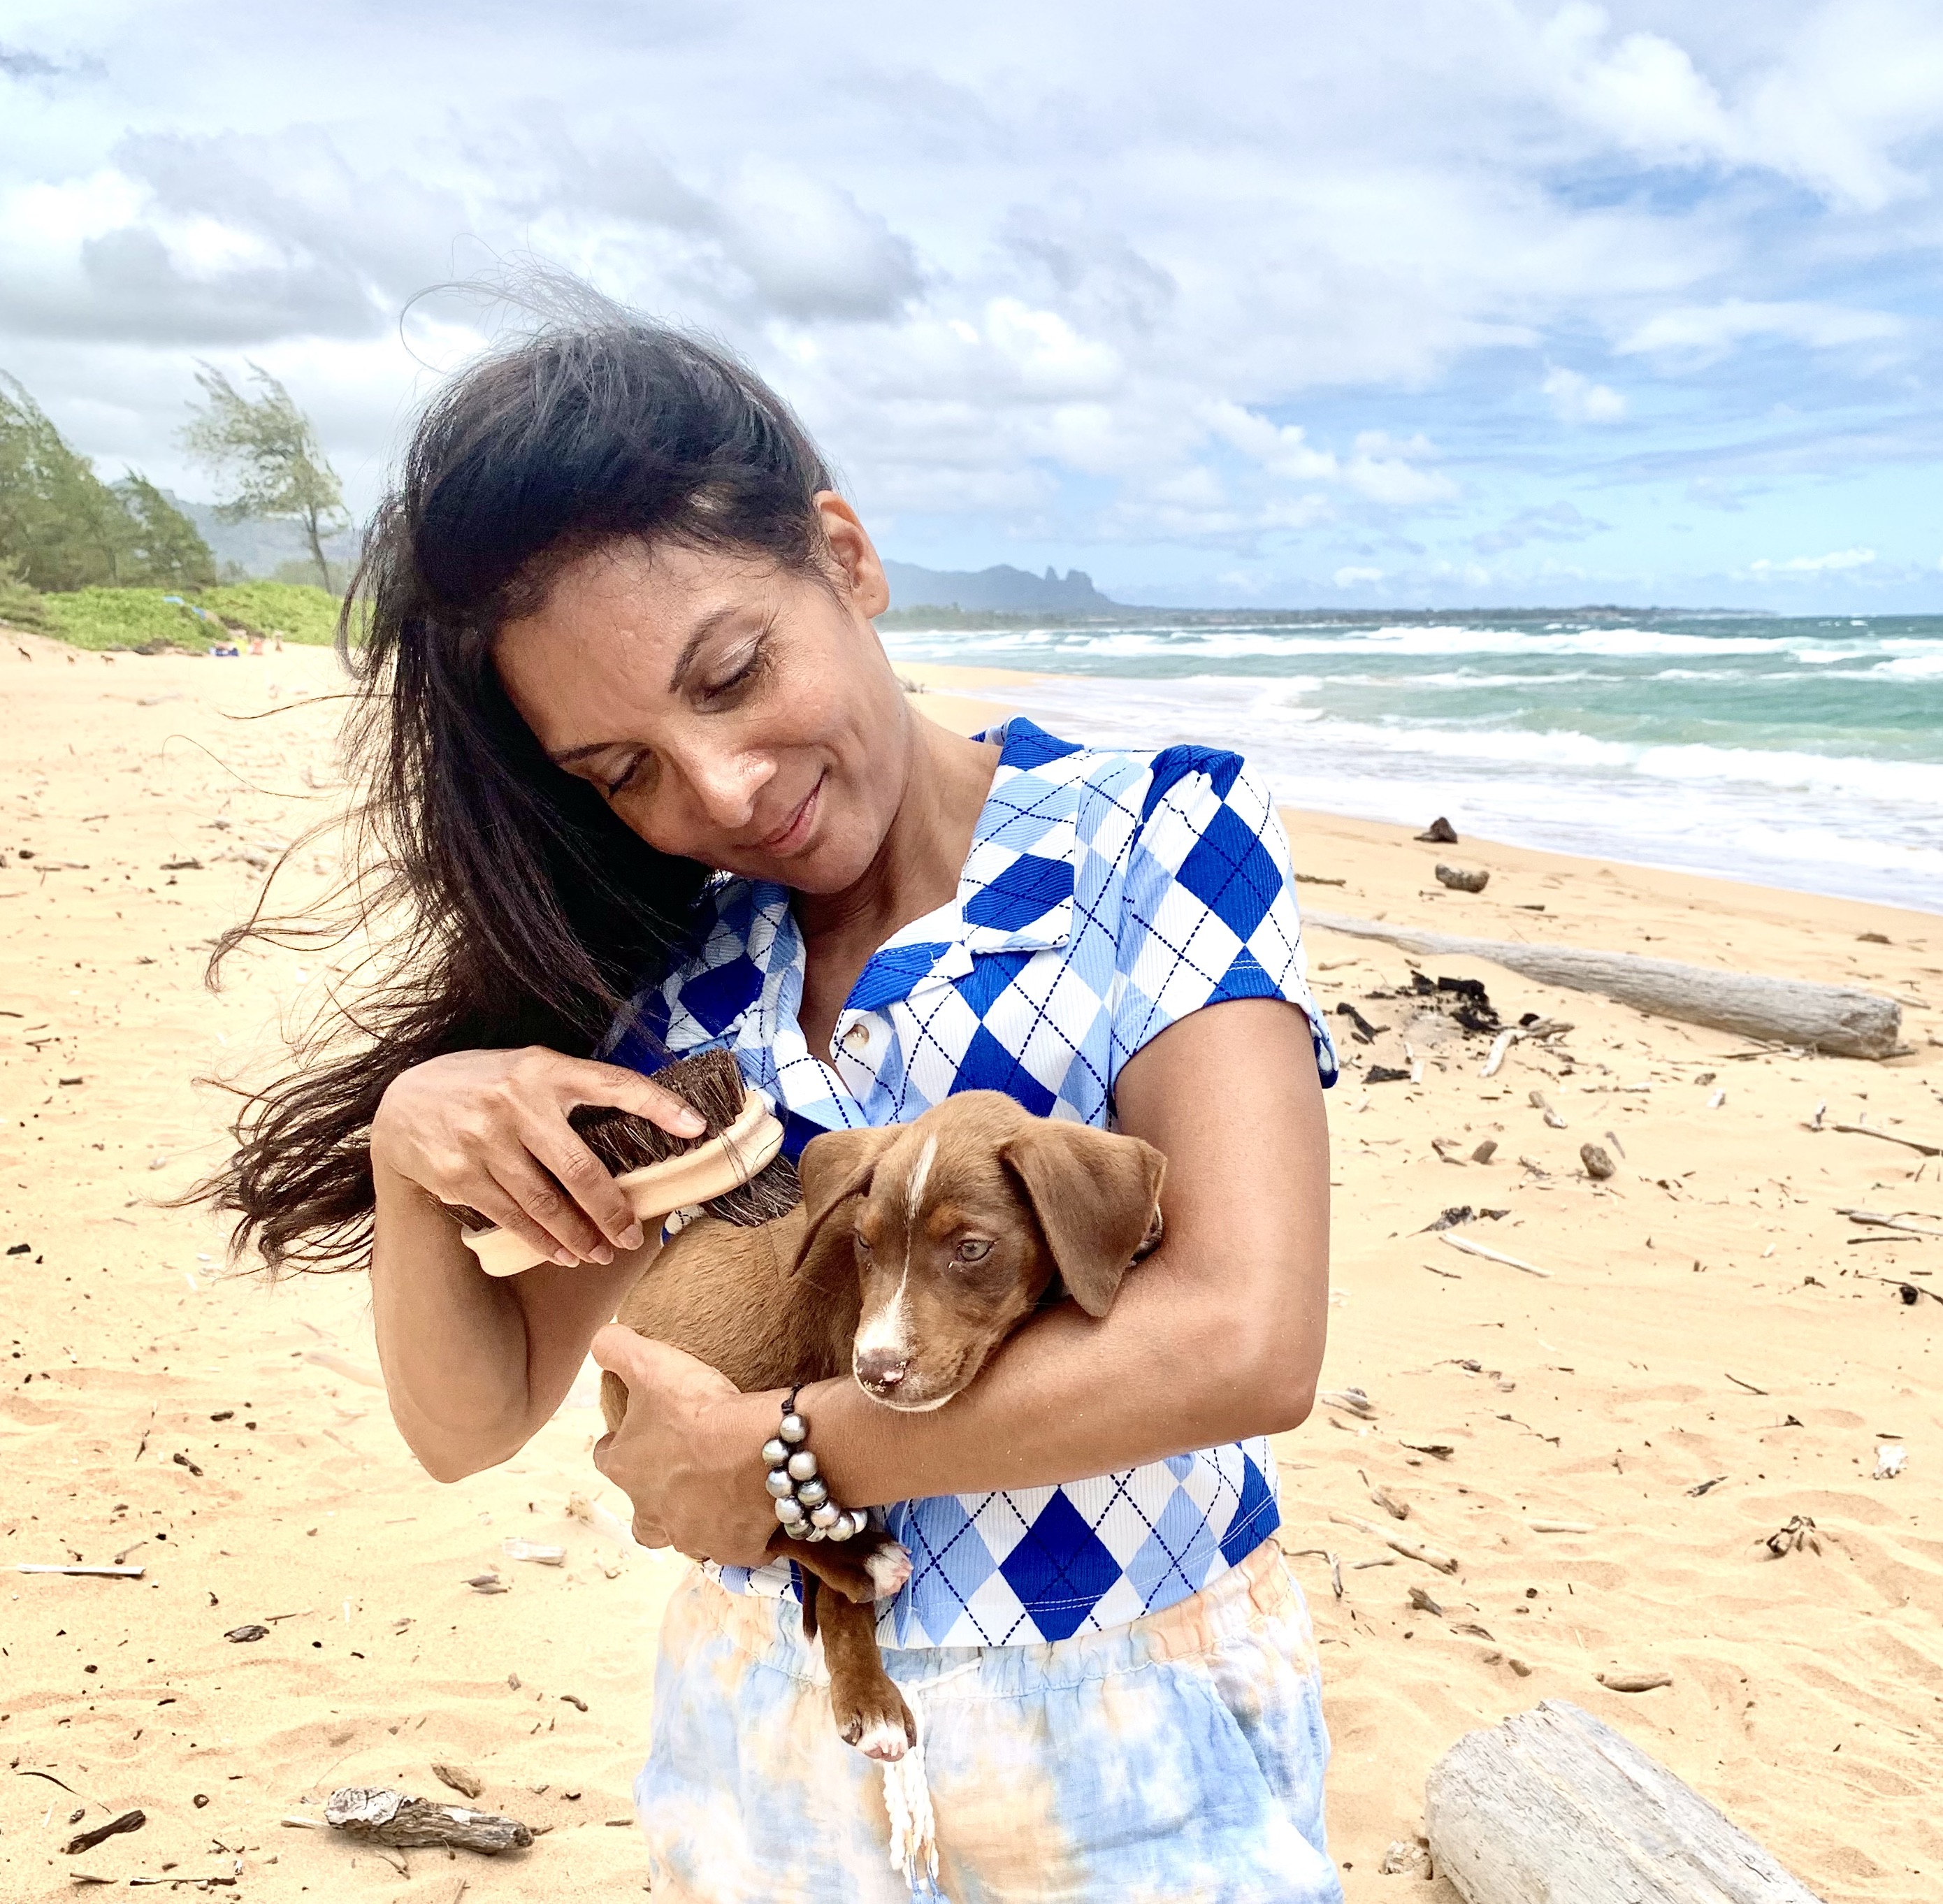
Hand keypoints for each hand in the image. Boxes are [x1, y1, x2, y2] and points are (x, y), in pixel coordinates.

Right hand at [370, 1046, 706, 1267]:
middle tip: (631, 1236)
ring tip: (600, 1253)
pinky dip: (542, 1240)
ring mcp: (483, 1140)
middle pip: (579, 1168)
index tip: (697, 1127)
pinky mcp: (458, 1173)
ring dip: (579, 1236)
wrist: (403, 1102)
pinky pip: (512, 1217)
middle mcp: (515, 1102)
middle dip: (612, 1211)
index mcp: (543, 1069)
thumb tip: (640, 1122)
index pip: (613, 1083)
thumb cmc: (484, 1086)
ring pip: (545, 1203)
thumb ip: (573, 1090)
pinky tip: (562, 1253)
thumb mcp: (528, 1070)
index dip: (658, 1104)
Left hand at [589, 1327, 780, 1567]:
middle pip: (641, 1515)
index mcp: (626, 1469)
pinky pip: (734, 1546)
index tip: (638, 1430)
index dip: (620, 1443)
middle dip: (655, 1499)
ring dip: (696, 1518)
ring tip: (720, 1494)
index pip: (607, 1458)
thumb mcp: (651, 1363)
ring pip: (685, 1535)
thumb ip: (616, 1348)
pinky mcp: (733, 1549)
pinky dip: (741, 1532)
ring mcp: (692, 1536)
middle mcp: (651, 1512)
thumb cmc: (697, 1411)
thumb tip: (599, 1342)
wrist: (757, 1452)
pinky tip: (757, 1511)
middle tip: (682, 1472)